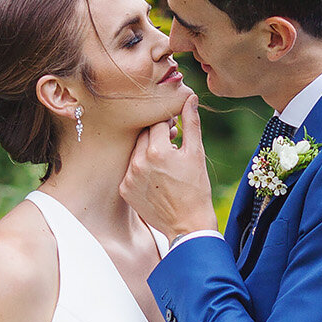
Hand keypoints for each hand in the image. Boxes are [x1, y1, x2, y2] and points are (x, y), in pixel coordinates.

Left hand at [121, 91, 217, 239]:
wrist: (187, 224)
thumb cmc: (196, 188)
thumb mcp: (196, 153)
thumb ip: (191, 123)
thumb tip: (190, 97)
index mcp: (156, 150)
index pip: (156, 123)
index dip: (167, 124)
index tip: (175, 132)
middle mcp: (138, 162)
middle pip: (143, 135)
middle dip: (156, 137)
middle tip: (171, 147)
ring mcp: (129, 177)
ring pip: (135, 152)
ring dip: (147, 152)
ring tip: (164, 165)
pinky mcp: (124, 190)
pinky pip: (129, 170)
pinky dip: (140, 169)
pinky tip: (155, 178)